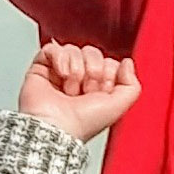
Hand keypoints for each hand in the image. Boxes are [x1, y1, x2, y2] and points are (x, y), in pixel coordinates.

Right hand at [18, 43, 139, 141]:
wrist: (56, 126)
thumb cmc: (83, 122)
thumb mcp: (120, 105)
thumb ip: (132, 84)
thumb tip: (127, 62)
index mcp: (99, 87)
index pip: (109, 62)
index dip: (108, 73)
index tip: (102, 89)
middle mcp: (80, 79)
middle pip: (93, 53)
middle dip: (93, 70)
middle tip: (86, 89)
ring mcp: (60, 72)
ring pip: (74, 49)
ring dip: (76, 68)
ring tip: (71, 88)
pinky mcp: (41, 68)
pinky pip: (52, 48)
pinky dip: (60, 58)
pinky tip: (61, 74)